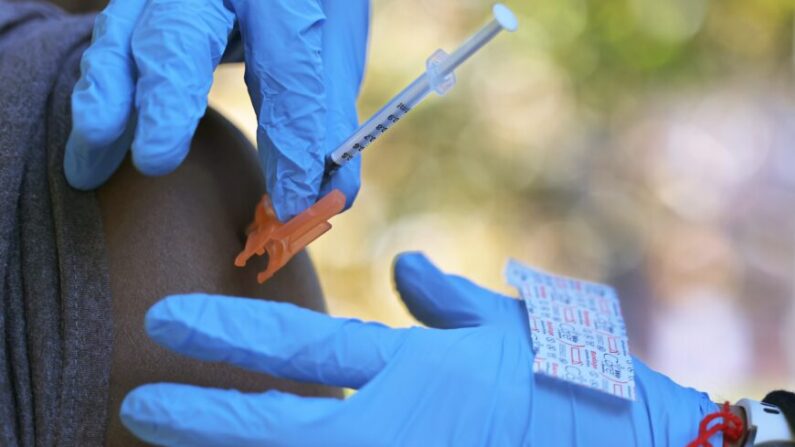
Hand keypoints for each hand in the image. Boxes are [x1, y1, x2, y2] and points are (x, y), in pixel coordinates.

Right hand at [65, 0, 367, 220]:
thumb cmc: (309, 6)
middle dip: (163, 103)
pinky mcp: (138, 4)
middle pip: (179, 38)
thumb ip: (328, 119)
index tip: (291, 203)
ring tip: (87, 168)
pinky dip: (99, 96)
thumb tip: (332, 197)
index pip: (287, 70)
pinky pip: (109, 45)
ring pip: (121, 38)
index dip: (290, 142)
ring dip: (103, 106)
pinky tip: (92, 144)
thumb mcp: (332, 50)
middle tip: (154, 162)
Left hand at [120, 253, 716, 445]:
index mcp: (411, 370)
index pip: (298, 351)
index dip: (224, 335)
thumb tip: (404, 263)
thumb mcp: (505, 327)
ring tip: (171, 445)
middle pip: (275, 427)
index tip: (162, 323)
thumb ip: (444, 299)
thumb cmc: (568, 382)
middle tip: (136, 402)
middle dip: (200, 416)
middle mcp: (393, 427)